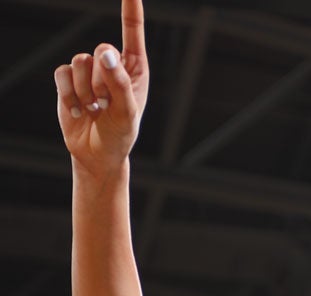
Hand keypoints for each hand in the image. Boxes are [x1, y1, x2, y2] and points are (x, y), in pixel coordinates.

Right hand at [54, 0, 148, 173]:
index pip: (132, 32)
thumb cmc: (120, 133)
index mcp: (134, 68)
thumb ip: (118, 81)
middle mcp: (111, 65)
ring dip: (85, 90)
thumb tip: (104, 51)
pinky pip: (62, 73)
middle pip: (100, 49)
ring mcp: (88, 72)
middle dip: (103, 80)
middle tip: (107, 104)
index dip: (130, 10)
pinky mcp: (67, 81)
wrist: (96, 152)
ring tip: (95, 109)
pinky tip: (79, 110)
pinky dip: (68, 95)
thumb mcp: (126, 111)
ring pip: (79, 61)